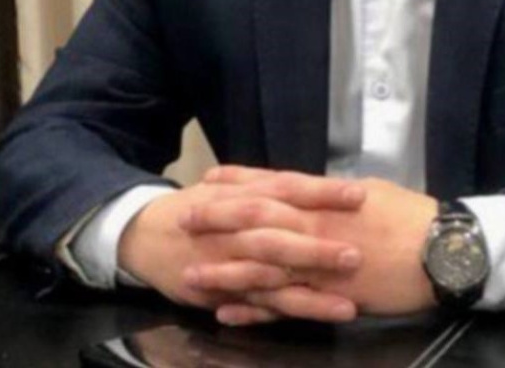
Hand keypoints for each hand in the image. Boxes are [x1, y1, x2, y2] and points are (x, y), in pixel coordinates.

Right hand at [118, 168, 365, 321]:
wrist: (144, 233)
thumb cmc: (199, 206)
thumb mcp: (231, 185)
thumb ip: (271, 185)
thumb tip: (321, 183)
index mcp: (245, 195)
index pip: (289, 189)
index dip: (322, 192)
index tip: (360, 194)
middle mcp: (238, 230)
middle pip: (282, 237)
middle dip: (318, 248)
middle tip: (358, 254)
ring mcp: (230, 266)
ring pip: (273, 282)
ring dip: (309, 294)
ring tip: (348, 304)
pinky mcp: (222, 296)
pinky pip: (255, 309)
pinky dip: (279, 316)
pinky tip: (309, 321)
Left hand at [185, 169, 437, 323]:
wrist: (441, 250)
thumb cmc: (410, 218)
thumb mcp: (370, 193)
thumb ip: (335, 196)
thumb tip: (314, 192)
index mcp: (327, 197)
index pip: (275, 183)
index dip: (240, 181)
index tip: (210, 178)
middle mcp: (317, 225)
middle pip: (259, 219)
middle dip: (219, 220)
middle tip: (183, 219)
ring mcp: (322, 262)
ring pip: (264, 265)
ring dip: (225, 270)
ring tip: (191, 276)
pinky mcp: (331, 296)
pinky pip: (285, 304)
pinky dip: (254, 310)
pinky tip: (227, 313)